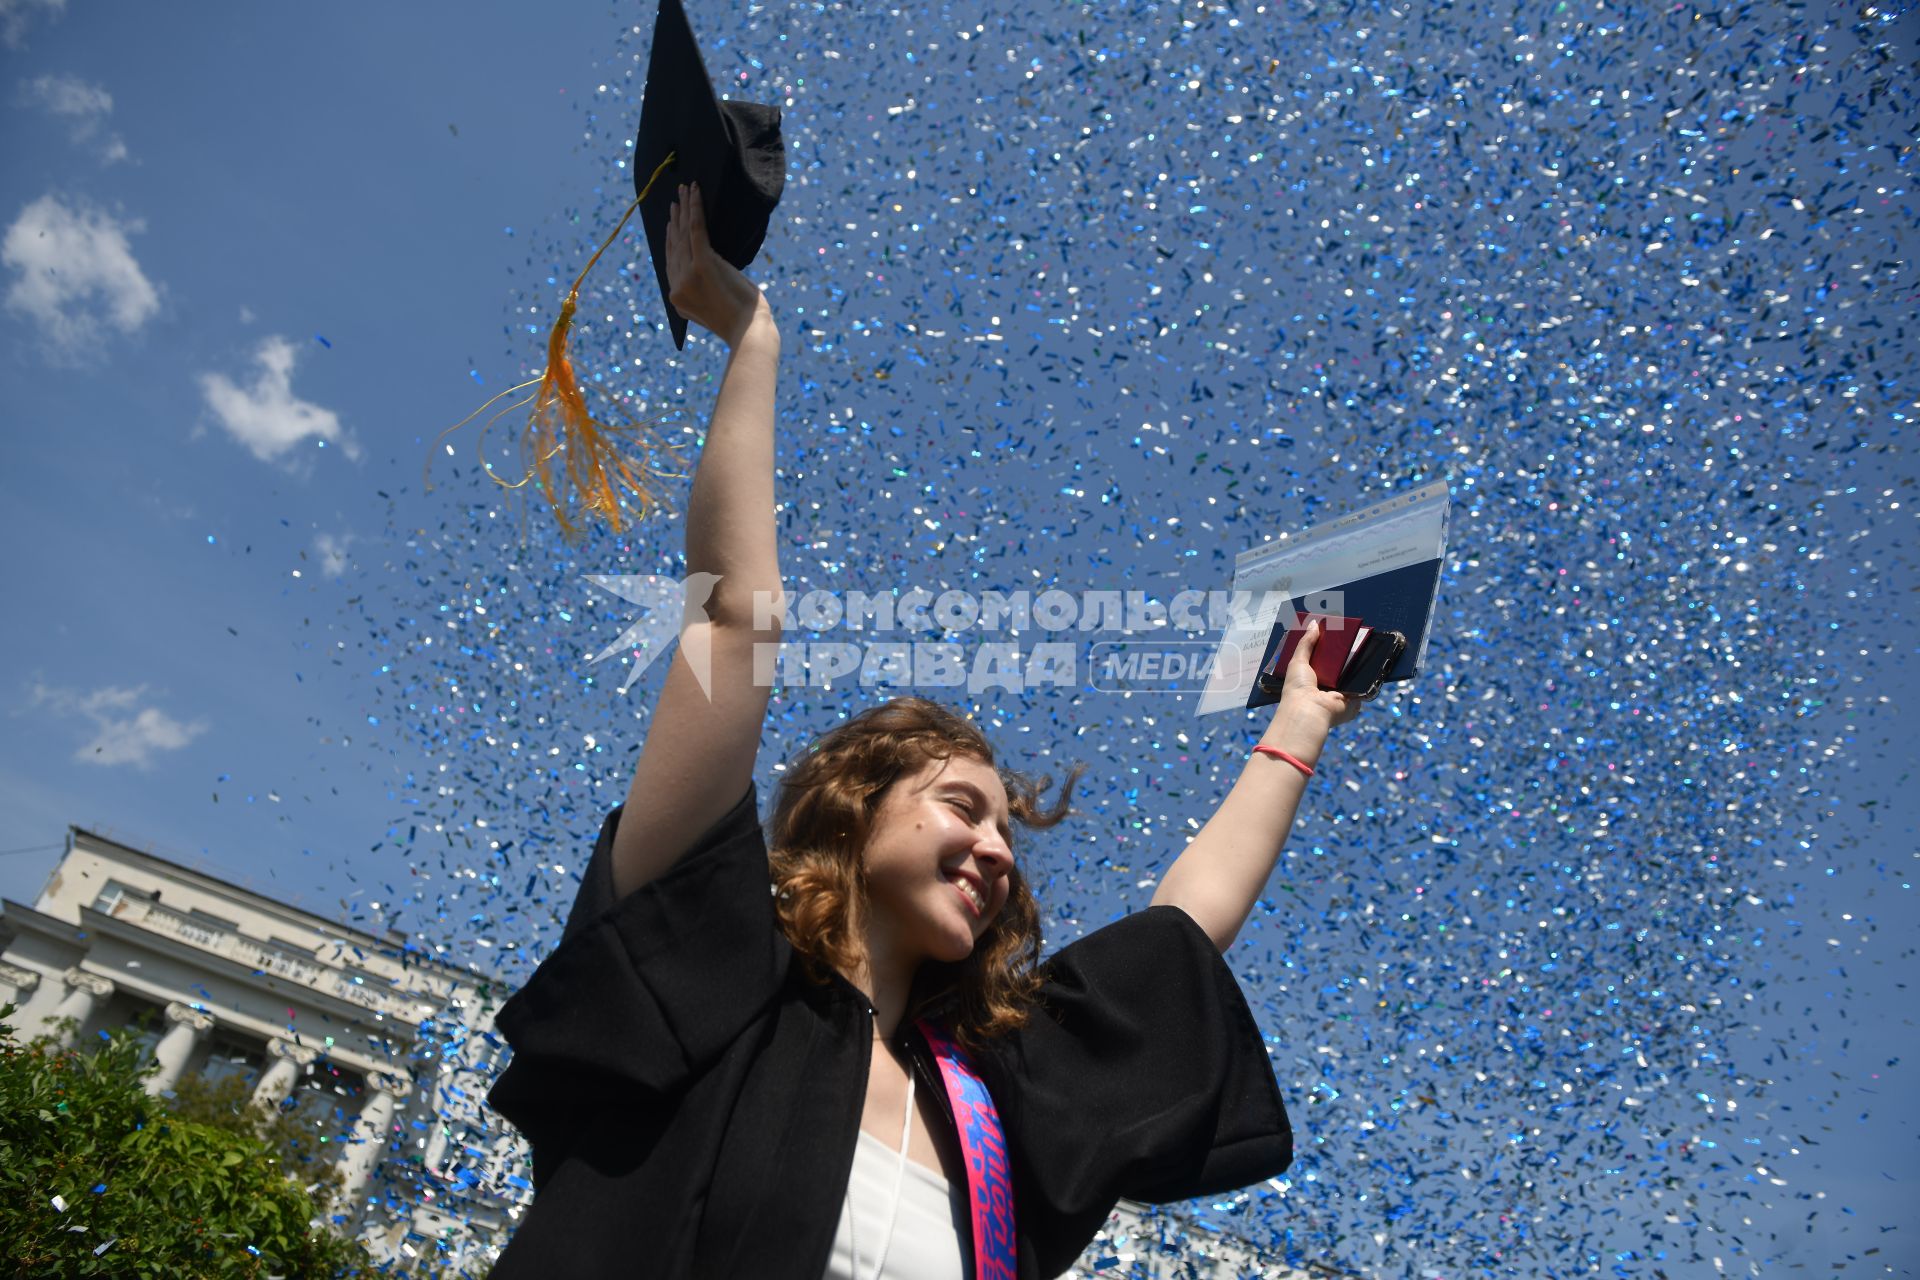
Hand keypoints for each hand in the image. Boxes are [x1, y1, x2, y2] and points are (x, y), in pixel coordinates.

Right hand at [665, 182, 770, 346]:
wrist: (749, 332)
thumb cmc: (741, 321)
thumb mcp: (715, 304)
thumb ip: (703, 288)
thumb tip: (705, 266)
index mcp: (678, 299)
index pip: (671, 262)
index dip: (671, 239)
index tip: (671, 222)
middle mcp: (677, 287)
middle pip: (674, 246)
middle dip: (675, 220)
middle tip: (676, 200)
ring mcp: (688, 276)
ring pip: (683, 235)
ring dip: (684, 208)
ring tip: (684, 191)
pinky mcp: (703, 265)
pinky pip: (696, 230)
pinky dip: (695, 209)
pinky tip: (695, 193)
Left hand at [1261, 619, 1363, 764]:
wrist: (1310, 710)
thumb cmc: (1298, 688)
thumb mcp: (1298, 661)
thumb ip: (1306, 643)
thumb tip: (1314, 623)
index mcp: (1311, 679)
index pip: (1322, 660)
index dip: (1328, 648)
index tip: (1336, 633)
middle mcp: (1327, 687)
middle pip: (1340, 666)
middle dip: (1345, 653)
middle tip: (1353, 635)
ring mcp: (1342, 693)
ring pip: (1353, 674)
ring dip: (1358, 662)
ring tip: (1366, 641)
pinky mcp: (1354, 698)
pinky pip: (1364, 684)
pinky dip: (1368, 673)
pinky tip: (1374, 657)